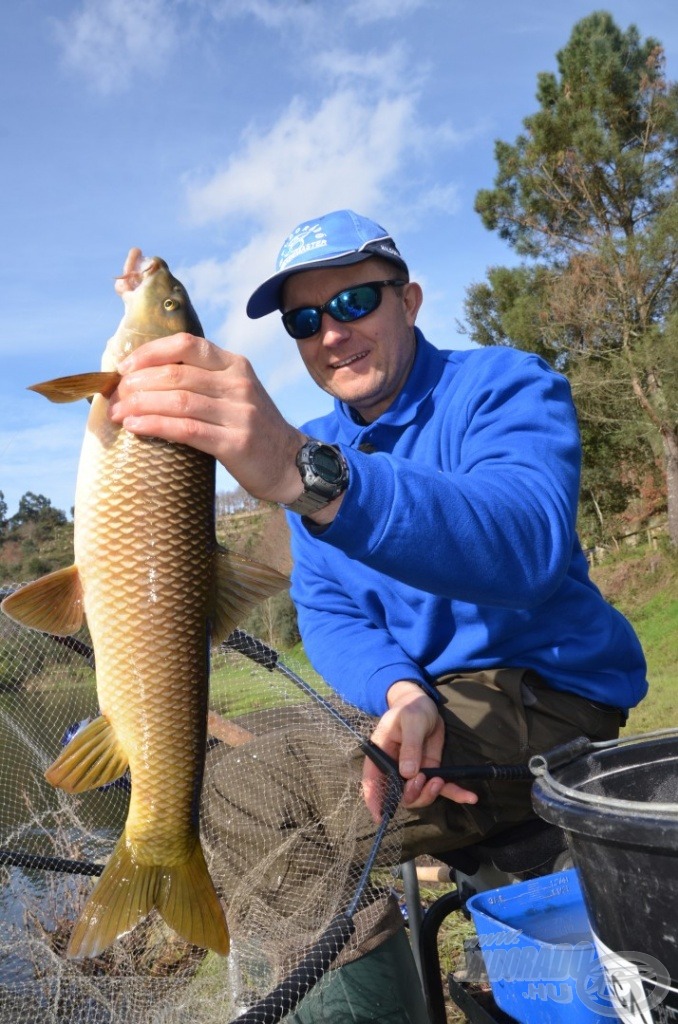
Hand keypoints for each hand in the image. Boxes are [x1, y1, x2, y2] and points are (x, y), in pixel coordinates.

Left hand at [107, 333, 304, 504]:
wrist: (289, 463)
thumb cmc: (251, 428)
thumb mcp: (234, 393)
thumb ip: (202, 380)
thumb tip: (144, 377)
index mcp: (235, 365)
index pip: (186, 344)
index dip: (150, 352)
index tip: (124, 367)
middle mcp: (239, 384)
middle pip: (176, 374)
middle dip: (137, 383)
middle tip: (115, 396)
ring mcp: (239, 413)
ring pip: (178, 401)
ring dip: (140, 405)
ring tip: (117, 413)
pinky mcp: (236, 443)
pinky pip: (186, 429)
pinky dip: (155, 426)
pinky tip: (135, 427)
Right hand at [362, 680, 478, 820]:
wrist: (425, 704)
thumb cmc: (411, 709)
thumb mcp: (411, 722)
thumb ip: (410, 746)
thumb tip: (408, 773)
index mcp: (381, 755)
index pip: (372, 781)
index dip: (374, 800)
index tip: (380, 817)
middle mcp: (395, 768)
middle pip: (398, 793)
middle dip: (412, 794)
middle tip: (425, 780)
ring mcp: (414, 772)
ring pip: (419, 795)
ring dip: (430, 794)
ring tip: (440, 781)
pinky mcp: (431, 770)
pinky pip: (442, 787)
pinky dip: (455, 793)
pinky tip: (469, 797)